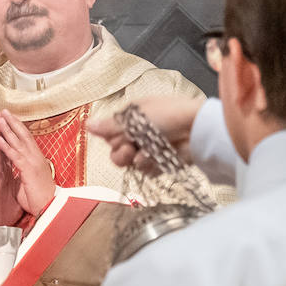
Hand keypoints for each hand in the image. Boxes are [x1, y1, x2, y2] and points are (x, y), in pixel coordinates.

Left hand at [0, 109, 55, 215]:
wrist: (50, 210)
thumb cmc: (43, 199)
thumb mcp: (33, 182)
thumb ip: (26, 174)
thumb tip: (23, 171)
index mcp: (37, 161)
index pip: (27, 140)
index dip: (19, 128)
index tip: (10, 119)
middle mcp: (36, 159)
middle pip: (24, 136)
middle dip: (13, 122)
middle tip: (4, 111)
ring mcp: (33, 164)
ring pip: (19, 143)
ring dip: (8, 130)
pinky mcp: (29, 171)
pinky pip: (15, 157)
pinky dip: (6, 148)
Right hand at [0, 110, 55, 224]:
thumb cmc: (2, 213)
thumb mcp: (17, 197)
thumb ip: (20, 186)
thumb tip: (28, 183)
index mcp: (7, 174)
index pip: (11, 152)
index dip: (13, 140)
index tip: (16, 126)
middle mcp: (0, 171)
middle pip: (3, 147)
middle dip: (4, 130)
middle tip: (4, 114)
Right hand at [88, 95, 204, 173]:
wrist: (197, 130)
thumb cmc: (168, 115)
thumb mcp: (135, 117)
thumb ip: (111, 125)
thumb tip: (87, 124)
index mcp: (131, 118)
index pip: (109, 133)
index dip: (112, 138)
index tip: (119, 136)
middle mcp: (138, 133)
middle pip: (115, 151)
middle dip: (122, 153)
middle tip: (131, 147)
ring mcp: (149, 149)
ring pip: (129, 163)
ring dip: (137, 159)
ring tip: (149, 153)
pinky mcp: (160, 162)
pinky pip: (145, 171)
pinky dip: (151, 166)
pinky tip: (159, 159)